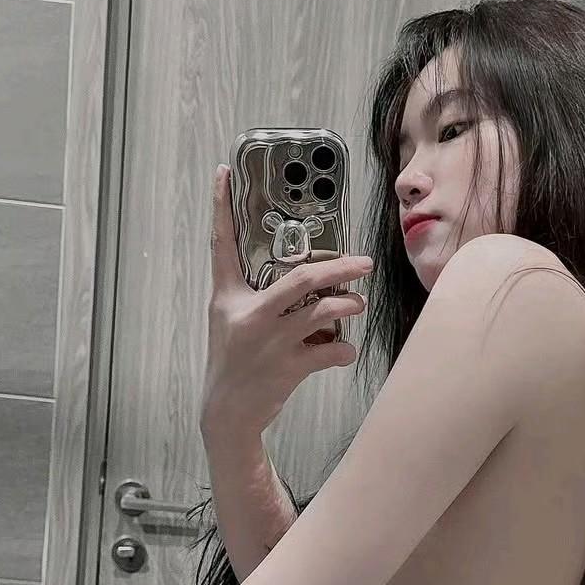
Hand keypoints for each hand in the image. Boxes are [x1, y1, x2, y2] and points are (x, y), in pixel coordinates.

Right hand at [202, 162, 372, 433]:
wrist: (228, 412)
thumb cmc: (233, 360)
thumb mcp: (231, 319)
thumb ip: (255, 294)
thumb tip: (303, 276)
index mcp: (228, 297)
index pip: (222, 245)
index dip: (220, 207)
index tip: (223, 172)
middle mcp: (250, 316)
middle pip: (302, 278)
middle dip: (340, 268)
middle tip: (363, 262)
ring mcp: (271, 343)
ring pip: (324, 312)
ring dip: (350, 306)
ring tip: (357, 304)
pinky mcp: (289, 369)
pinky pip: (331, 350)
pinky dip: (345, 349)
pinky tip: (344, 349)